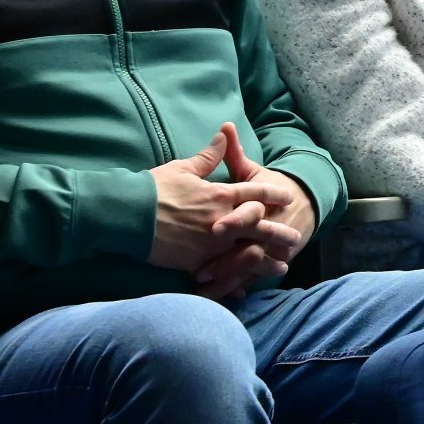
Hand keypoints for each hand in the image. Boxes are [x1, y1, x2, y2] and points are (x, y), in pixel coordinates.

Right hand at [148, 127, 302, 277]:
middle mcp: (221, 219)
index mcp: (220, 194)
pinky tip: (245, 289)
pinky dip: (233, 281)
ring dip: (266, 261)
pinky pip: (220, 273)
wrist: (127, 215)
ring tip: (281, 267)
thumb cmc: (153, 189)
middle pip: (260, 226)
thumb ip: (208, 156)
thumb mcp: (183, 168)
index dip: (274, 193)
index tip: (288, 197)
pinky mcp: (196, 261)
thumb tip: (224, 134)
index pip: (255, 191)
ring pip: (247, 253)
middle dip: (280, 232)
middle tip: (296, 238)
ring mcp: (211, 243)